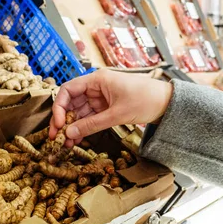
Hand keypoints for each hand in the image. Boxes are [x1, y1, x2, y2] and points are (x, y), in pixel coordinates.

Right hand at [50, 69, 172, 146]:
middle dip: (63, 120)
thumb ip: (92, 125)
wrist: (167, 102)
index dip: (60, 107)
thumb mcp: (117, 114)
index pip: (68, 89)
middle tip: (56, 138)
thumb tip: (69, 133)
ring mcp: (101, 97)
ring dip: (73, 127)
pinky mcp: (107, 106)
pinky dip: (84, 127)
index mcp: (97, 79)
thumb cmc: (145, 100)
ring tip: (66, 144)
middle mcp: (96, 86)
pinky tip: (77, 139)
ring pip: (80, 112)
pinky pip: (90, 117)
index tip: (59, 124)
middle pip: (72, 102)